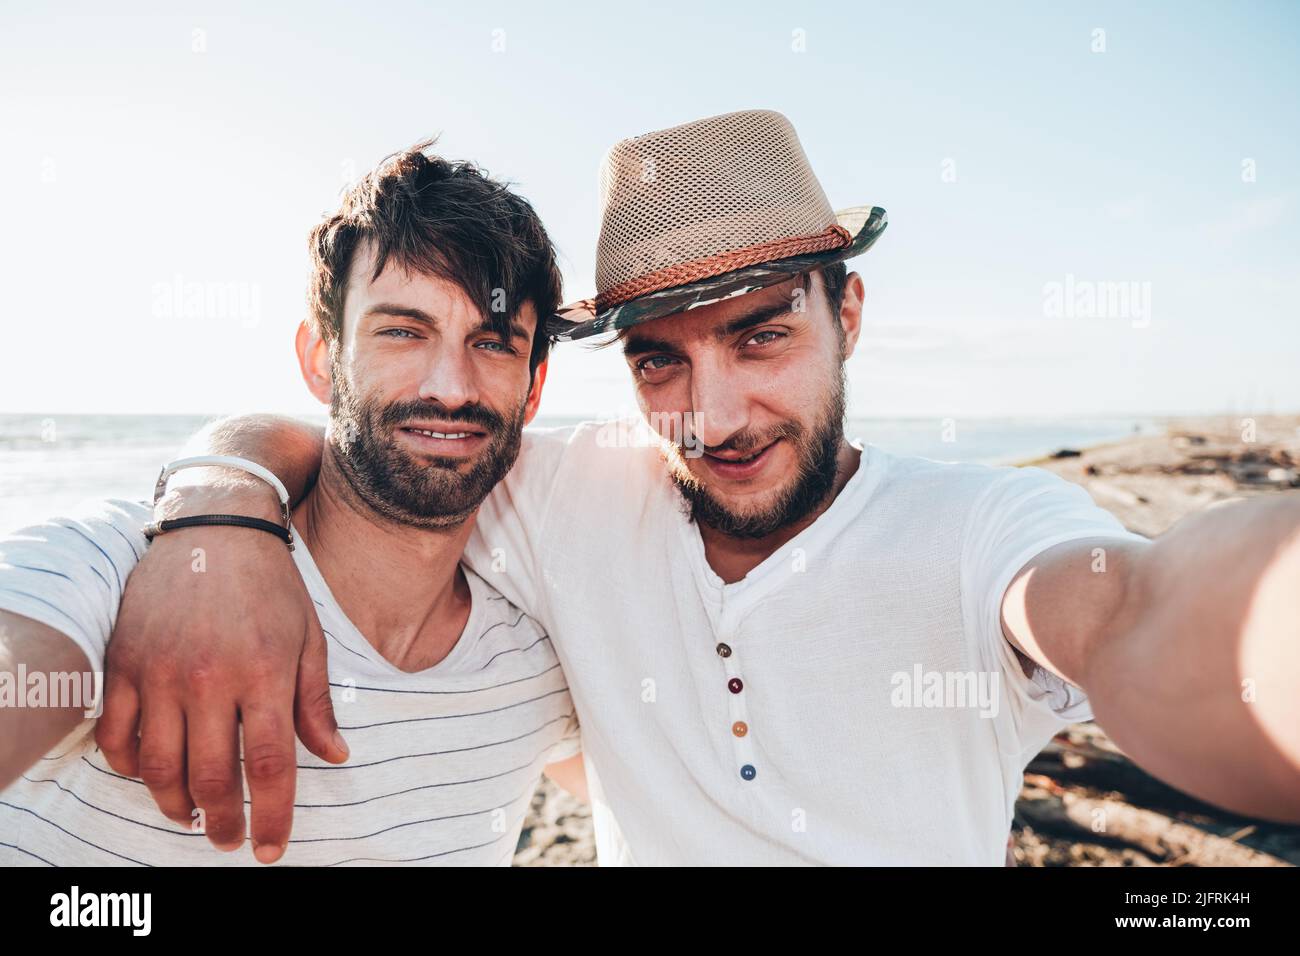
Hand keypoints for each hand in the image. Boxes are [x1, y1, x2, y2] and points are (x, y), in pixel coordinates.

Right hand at [95, 484, 347, 862]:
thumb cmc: (271, 586)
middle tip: (231, 839)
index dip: (273, 815)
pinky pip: (117, 737)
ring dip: (177, 805)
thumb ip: (316, 702)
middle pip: (212, 777)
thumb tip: (335, 756)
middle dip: (224, 822)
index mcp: (265, 672)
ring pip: (159, 767)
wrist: (215, 528)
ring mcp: (159, 672)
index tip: (272, 848)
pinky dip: (130, 767)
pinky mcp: (123, 664)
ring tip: (194, 816)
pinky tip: (153, 774)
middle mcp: (209, 677)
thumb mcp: (308, 638)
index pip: (270, 764)